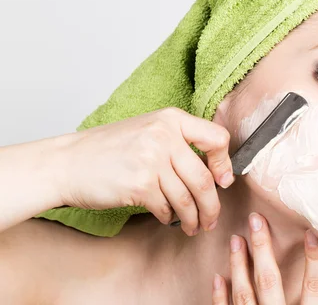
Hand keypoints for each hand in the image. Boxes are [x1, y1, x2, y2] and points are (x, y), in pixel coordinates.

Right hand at [54, 107, 233, 234]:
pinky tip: (167, 219)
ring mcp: (152, 160)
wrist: (66, 163)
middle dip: (212, 205)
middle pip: (204, 178)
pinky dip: (169, 217)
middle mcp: (164, 136)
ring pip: (187, 198)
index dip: (224, 163)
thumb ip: (179, 141)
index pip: (216, 139)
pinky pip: (166, 208)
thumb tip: (216, 169)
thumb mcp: (147, 129)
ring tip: (194, 226)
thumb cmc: (107, 149)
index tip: (223, 180)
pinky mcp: (140, 185)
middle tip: (212, 218)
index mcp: (170, 119)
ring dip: (194, 217)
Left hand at [212, 213, 317, 303]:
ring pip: (244, 294)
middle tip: (256, 221)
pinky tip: (218, 278)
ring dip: (238, 264)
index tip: (312, 233)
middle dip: (262, 248)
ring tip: (236, 239)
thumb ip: (314, 301)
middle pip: (269, 282)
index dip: (316, 260)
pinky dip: (220, 296)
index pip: (316, 287)